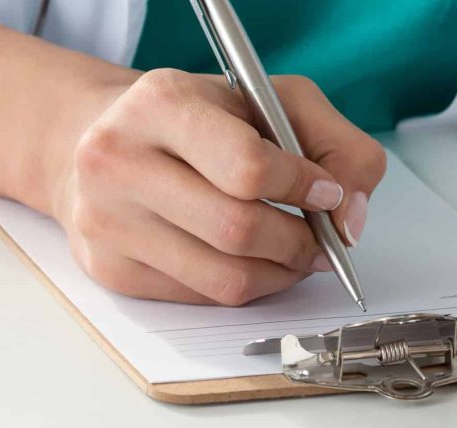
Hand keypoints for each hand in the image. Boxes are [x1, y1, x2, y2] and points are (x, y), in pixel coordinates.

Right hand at [51, 69, 384, 304]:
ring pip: (225, 278)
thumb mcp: (277, 101)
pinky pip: (202, 298)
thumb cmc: (203, 119)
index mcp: (161, 104)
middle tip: (322, 238)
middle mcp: (118, 160)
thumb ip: (339, 146)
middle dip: (300, 241)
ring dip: (281, 273)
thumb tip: (351, 220)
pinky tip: (254, 260)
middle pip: (238, 230)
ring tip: (296, 251)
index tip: (327, 192)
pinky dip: (247, 286)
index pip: (247, 167)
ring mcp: (106, 219)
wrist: (105, 137)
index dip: (302, 187)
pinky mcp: (110, 267)